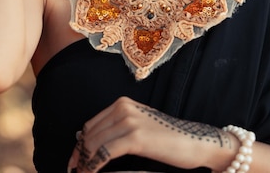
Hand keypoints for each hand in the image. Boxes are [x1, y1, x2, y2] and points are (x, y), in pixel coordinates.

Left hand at [67, 96, 228, 172]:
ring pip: (95, 144)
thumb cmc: (167, 139)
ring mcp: (129, 120)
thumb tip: (91, 143)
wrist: (194, 142)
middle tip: (75, 172)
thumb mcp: (139, 127)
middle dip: (80, 156)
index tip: (75, 163)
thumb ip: (118, 129)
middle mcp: (123, 107)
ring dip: (85, 163)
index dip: (80, 146)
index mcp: (122, 103)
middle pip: (90, 134)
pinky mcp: (135, 137)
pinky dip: (95, 165)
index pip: (91, 125)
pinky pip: (105, 152)